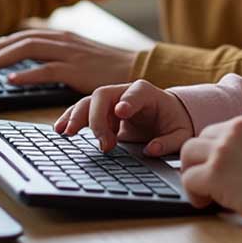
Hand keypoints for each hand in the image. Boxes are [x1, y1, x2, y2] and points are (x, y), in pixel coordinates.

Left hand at [0, 29, 136, 91]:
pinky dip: (27, 74)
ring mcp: (70, 52)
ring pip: (27, 49)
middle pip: (17, 39)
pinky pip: (48, 69)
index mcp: (58, 36)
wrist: (135, 70)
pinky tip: (11, 81)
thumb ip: (50, 59)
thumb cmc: (104, 69)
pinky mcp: (78, 68)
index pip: (18, 36)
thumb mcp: (74, 59)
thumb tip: (21, 70)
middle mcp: (61, 39)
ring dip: (0, 60)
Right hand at [54, 79, 194, 154]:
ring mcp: (111, 100)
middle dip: (98, 118)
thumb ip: (168, 142)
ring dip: (76, 117)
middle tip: (104, 145)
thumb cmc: (174, 123)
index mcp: (148, 93)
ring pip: (88, 101)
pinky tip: (60, 129)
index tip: (121, 112)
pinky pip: (82, 111)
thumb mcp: (180, 134)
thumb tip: (150, 150)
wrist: (168, 116)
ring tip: (68, 133)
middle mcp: (125, 92)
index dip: (128, 101)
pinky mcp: (101, 111)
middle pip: (103, 95)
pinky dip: (70, 118)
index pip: (135, 92)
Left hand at [180, 109, 241, 228]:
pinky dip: (194, 192)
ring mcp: (226, 147)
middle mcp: (240, 126)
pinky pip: (189, 179)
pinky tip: (207, 203)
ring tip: (206, 193)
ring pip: (188, 152)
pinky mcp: (217, 172)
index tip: (231, 167)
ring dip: (194, 171)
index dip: (226, 150)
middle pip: (204, 136)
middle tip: (213, 181)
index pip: (230, 128)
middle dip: (206, 157)